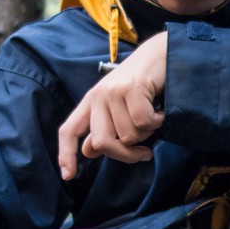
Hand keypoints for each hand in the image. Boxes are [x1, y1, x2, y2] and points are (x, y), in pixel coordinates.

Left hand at [58, 33, 167, 179]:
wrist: (163, 52)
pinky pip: (144, 123)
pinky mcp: (132, 88)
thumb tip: (88, 151)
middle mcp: (98, 96)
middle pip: (102, 142)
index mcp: (91, 101)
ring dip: (148, 133)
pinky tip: (161, 109)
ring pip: (129, 136)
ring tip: (154, 116)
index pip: (69, 130)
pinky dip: (158, 122)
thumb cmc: (145, 82)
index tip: (68, 176)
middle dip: (126, 155)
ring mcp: (114, 91)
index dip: (65, 154)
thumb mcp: (120, 106)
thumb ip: (105, 128)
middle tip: (145, 153)